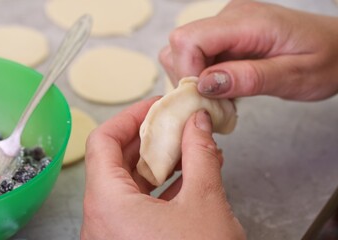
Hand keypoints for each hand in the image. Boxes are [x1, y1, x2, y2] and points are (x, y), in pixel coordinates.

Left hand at [81, 98, 245, 239]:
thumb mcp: (205, 203)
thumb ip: (201, 155)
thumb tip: (198, 123)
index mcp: (107, 204)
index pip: (102, 140)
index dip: (130, 117)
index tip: (156, 107)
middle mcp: (101, 218)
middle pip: (115, 160)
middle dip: (150, 138)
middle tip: (176, 124)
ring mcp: (113, 232)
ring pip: (129, 183)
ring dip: (160, 162)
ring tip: (190, 148)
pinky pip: (138, 204)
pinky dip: (161, 186)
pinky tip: (189, 177)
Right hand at [160, 0, 337, 100]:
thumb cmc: (326, 60)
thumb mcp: (294, 76)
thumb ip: (249, 78)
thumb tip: (204, 83)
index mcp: (248, 21)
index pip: (189, 39)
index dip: (187, 72)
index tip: (205, 98)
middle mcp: (231, 16)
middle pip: (179, 45)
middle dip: (189, 80)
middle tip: (216, 103)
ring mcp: (226, 25)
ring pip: (182, 52)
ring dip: (194, 80)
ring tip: (222, 97)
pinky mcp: (225, 36)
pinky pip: (197, 56)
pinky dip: (202, 78)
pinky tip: (224, 88)